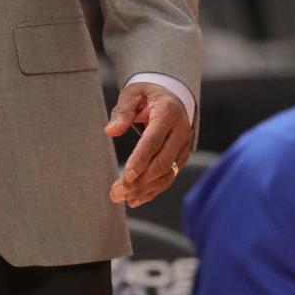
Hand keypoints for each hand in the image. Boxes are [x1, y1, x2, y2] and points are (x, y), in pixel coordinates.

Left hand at [105, 83, 191, 207]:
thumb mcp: (132, 94)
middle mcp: (181, 132)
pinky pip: (168, 178)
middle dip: (139, 181)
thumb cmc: (147, 95)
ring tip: (121, 198)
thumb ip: (122, 111)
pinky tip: (135, 199)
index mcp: (168, 113)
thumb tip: (110, 131)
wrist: (171, 97)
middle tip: (116, 193)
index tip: (126, 176)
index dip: (140, 160)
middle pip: (162, 163)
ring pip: (167, 175)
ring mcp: (183, 147)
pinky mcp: (181, 158)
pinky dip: (152, 191)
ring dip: (144, 189)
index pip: (154, 141)